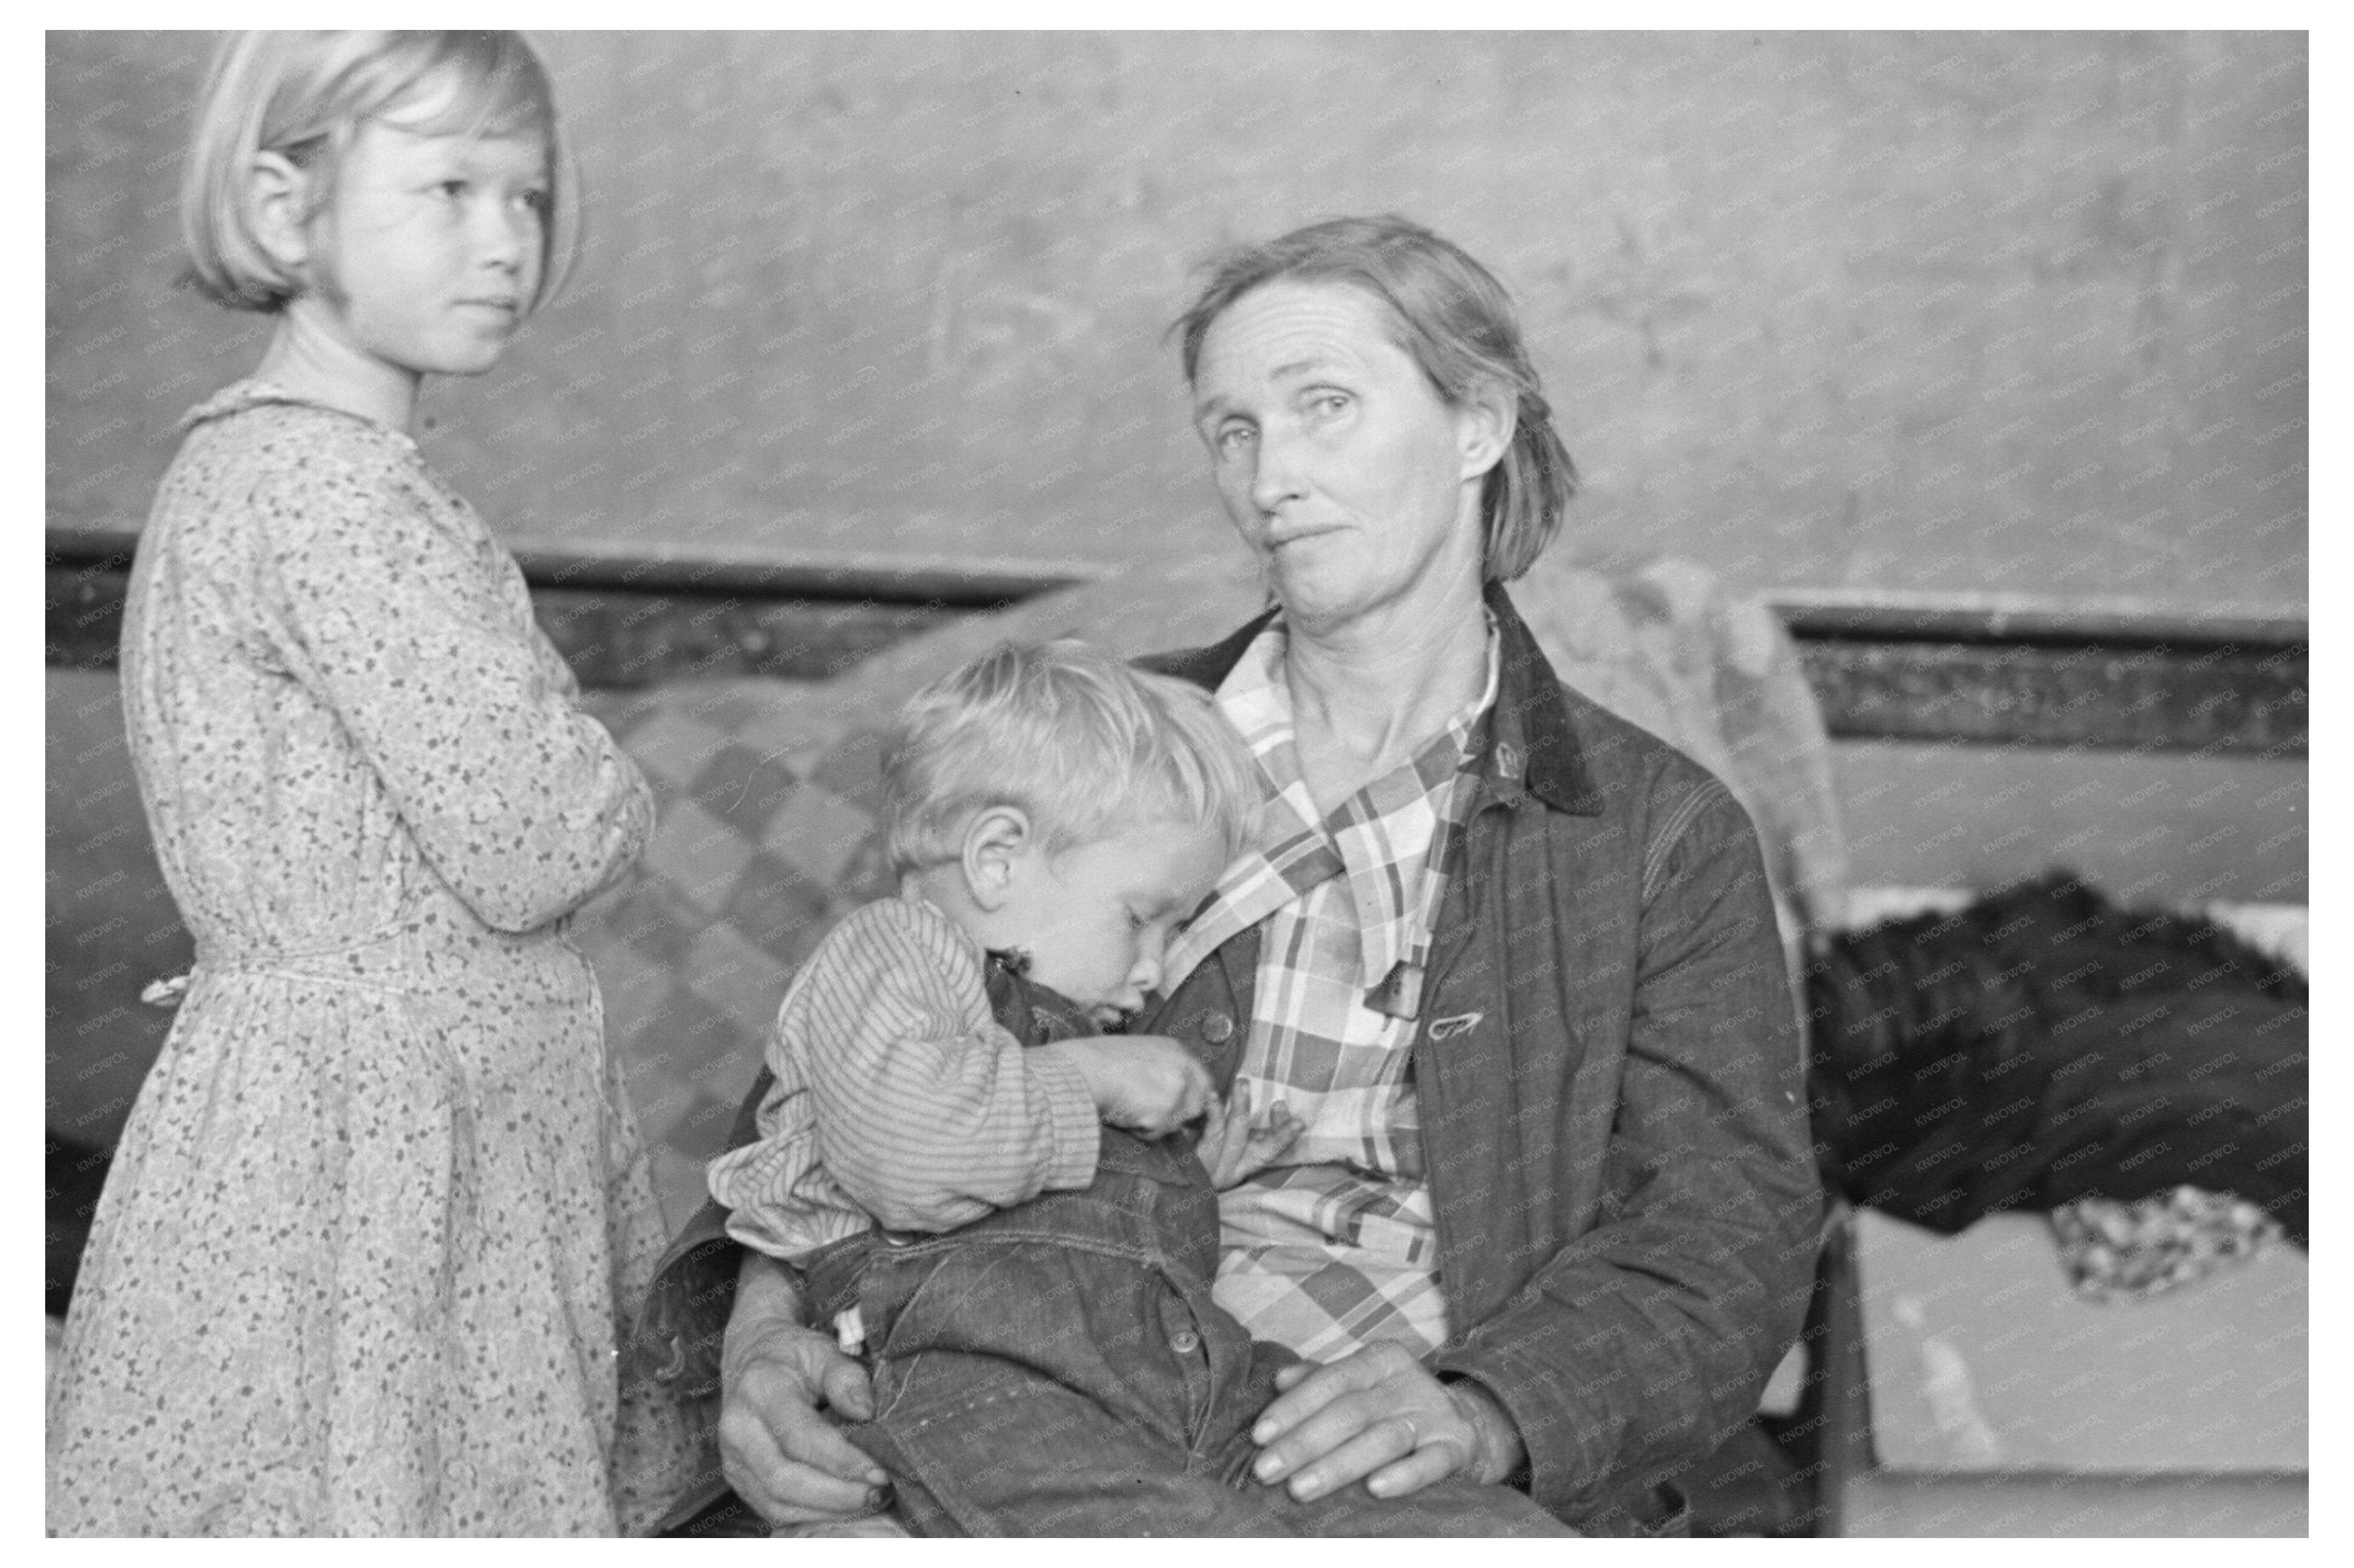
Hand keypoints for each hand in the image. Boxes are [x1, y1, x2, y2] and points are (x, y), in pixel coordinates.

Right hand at [717, 1254, 890, 1526]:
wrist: (751, 1357)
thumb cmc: (793, 1355)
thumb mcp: (821, 1350)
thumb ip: (846, 1377)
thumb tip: (867, 1412)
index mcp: (759, 1390)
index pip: (800, 1436)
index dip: (841, 1461)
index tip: (880, 1473)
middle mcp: (738, 1428)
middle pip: (784, 1478)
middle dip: (836, 1495)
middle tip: (879, 1495)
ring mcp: (733, 1458)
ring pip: (776, 1502)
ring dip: (827, 1512)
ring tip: (868, 1504)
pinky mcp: (738, 1479)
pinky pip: (772, 1510)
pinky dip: (810, 1517)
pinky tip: (843, 1511)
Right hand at [1042, 1035, 1214, 1136]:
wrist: (1083, 1070)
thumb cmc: (1099, 1063)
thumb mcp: (1138, 1054)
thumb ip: (1162, 1069)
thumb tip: (1173, 1093)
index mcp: (1176, 1049)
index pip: (1202, 1080)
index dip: (1192, 1098)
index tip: (1186, 1112)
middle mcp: (1184, 1066)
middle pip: (1198, 1103)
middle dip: (1180, 1114)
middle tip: (1155, 1117)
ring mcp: (1178, 1089)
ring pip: (1177, 1121)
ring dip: (1156, 1123)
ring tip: (1130, 1108)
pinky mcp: (1166, 1111)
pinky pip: (1157, 1133)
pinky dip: (1141, 1131)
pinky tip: (1125, 1115)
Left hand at [1194, 1089, 1304, 1188]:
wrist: (1165, 1188)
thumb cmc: (1199, 1158)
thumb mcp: (1227, 1146)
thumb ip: (1244, 1127)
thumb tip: (1273, 1104)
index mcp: (1244, 1166)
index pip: (1272, 1151)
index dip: (1285, 1137)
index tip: (1300, 1122)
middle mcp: (1232, 1170)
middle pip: (1261, 1151)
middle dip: (1277, 1131)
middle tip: (1281, 1104)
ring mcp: (1214, 1166)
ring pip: (1235, 1136)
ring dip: (1241, 1108)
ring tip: (1244, 1083)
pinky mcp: (1195, 1159)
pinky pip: (1207, 1133)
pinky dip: (1212, 1112)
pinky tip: (1212, 1095)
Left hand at [1247, 1342, 1525, 1503]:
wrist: (1470, 1423)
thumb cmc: (1398, 1405)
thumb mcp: (1363, 1384)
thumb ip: (1321, 1380)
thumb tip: (1279, 1379)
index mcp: (1379, 1360)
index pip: (1329, 1380)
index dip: (1292, 1407)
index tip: (1259, 1435)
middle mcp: (1407, 1383)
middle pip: (1349, 1412)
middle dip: (1303, 1443)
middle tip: (1266, 1470)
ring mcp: (1434, 1415)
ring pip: (1381, 1439)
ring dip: (1338, 1465)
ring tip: (1300, 1488)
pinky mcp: (1458, 1447)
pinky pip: (1431, 1462)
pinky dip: (1404, 1475)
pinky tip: (1375, 1489)